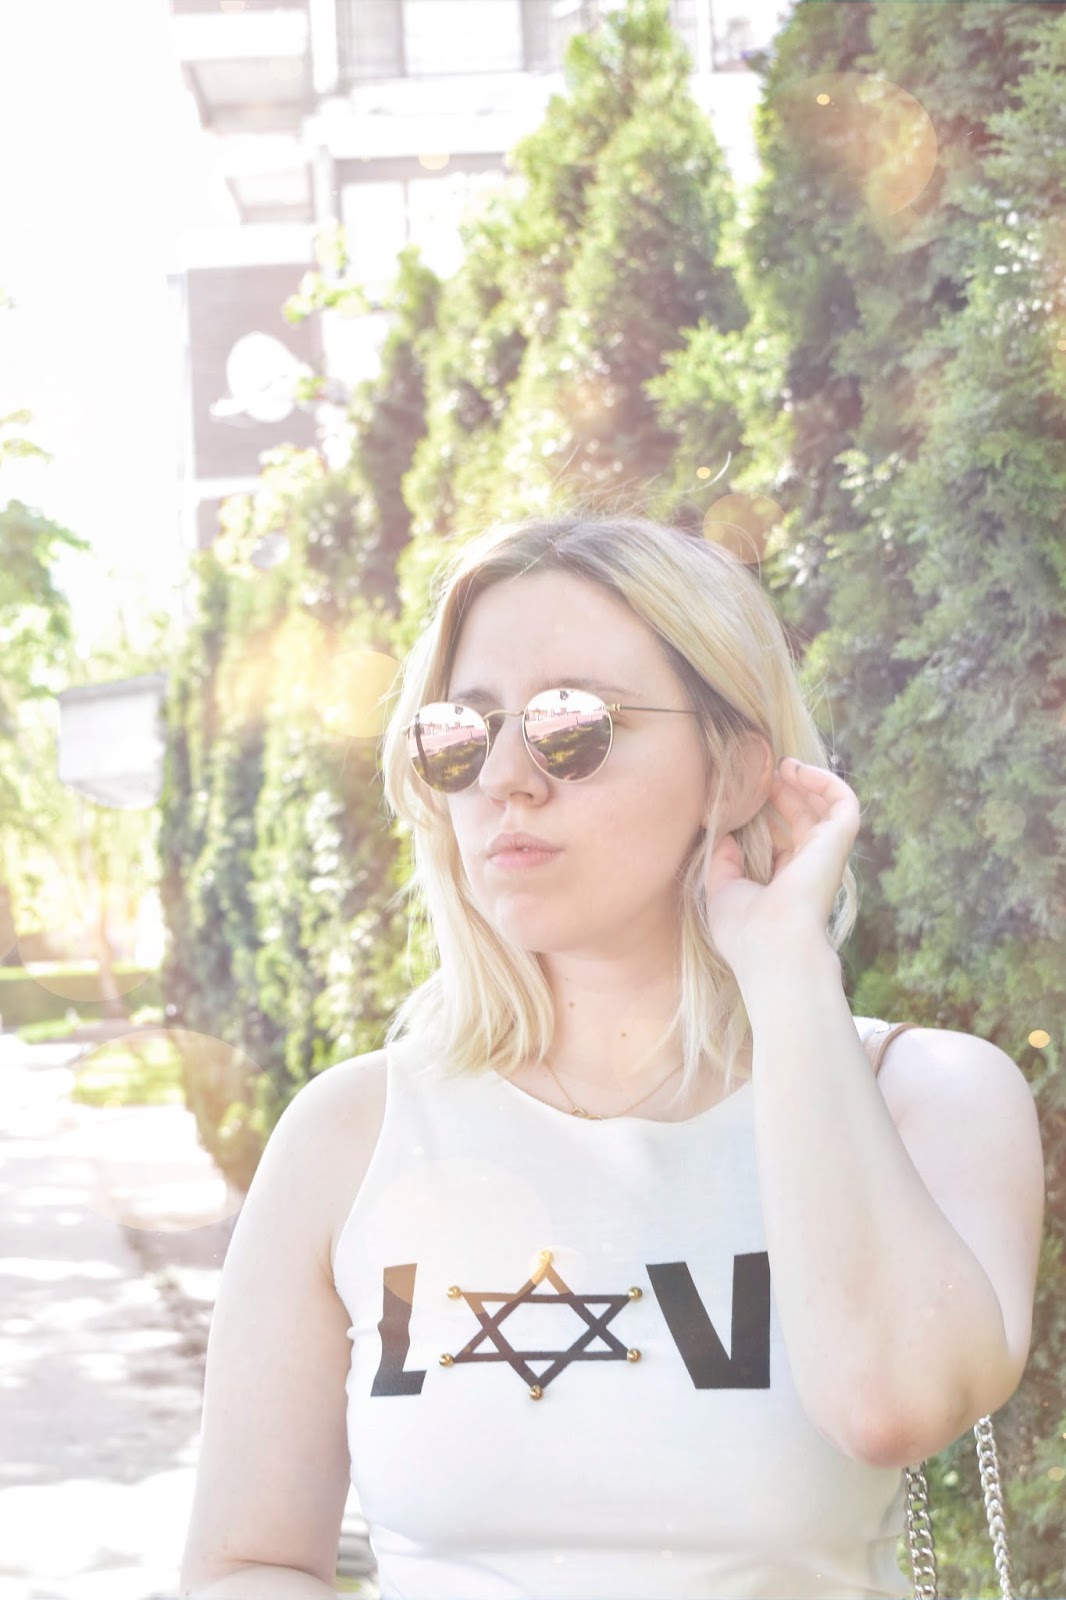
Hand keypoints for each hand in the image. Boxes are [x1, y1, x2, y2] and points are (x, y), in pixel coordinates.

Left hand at [702, 758, 860, 972]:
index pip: (784, 841)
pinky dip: (825, 781)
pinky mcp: (838, 842)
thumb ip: (722, 861)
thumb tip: (723, 834)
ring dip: (806, 781)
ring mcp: (826, 854)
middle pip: (805, 818)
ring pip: (827, 807)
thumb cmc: (744, 930)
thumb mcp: (722, 891)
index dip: (769, 815)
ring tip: (781, 765)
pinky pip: (844, 802)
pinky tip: (796, 770)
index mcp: (785, 882)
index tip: (746, 795)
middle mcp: (809, 867)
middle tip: (763, 772)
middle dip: (786, 792)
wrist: (772, 944)